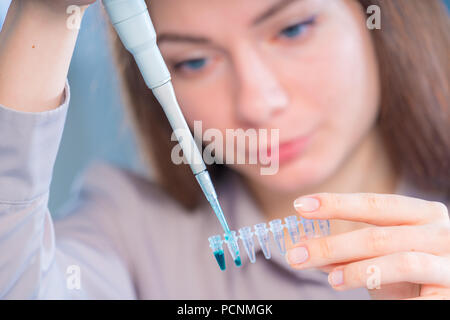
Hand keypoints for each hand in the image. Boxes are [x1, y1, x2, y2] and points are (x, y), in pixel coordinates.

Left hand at [286, 193, 449, 299]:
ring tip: (330, 280)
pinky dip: (387, 295)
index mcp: (422, 213)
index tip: (300, 206)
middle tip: (296, 255)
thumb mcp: (379, 257)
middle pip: (377, 235)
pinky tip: (367, 297)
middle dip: (331, 245)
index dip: (336, 204)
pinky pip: (419, 298)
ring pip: (398, 262)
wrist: (445, 294)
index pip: (374, 204)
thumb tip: (306, 248)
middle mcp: (440, 232)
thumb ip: (348, 252)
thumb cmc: (411, 275)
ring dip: (356, 271)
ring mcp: (449, 263)